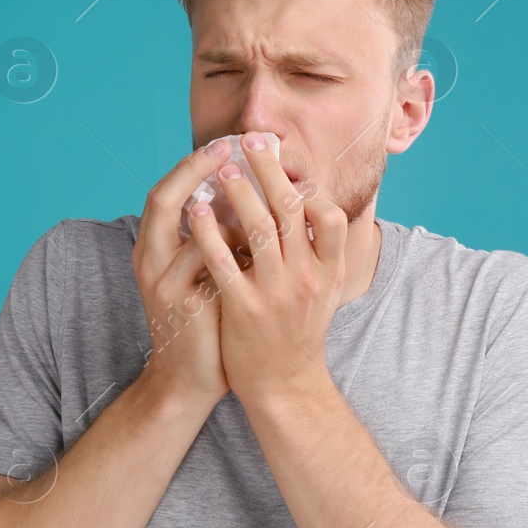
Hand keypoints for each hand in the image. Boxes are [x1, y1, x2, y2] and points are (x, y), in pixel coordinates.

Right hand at [132, 140, 235, 409]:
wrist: (190, 378)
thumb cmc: (207, 320)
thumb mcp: (207, 271)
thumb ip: (218, 237)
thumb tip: (252, 194)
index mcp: (154, 248)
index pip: (167, 191)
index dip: (192, 164)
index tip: (226, 141)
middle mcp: (150, 260)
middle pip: (164, 198)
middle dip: (195, 168)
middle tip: (231, 146)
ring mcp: (163, 284)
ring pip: (189, 229)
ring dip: (224, 204)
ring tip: (255, 182)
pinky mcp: (184, 306)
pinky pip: (210, 265)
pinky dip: (235, 246)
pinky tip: (262, 235)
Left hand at [185, 131, 348, 406]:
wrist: (285, 386)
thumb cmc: (299, 332)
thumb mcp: (323, 290)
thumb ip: (318, 251)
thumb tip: (309, 205)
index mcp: (331, 271)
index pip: (331, 216)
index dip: (308, 186)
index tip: (287, 163)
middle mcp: (309, 278)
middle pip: (291, 211)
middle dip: (269, 171)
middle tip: (250, 141)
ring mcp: (278, 294)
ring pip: (259, 230)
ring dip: (239, 193)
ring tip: (221, 168)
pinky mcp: (246, 309)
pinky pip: (224, 262)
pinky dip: (210, 232)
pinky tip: (197, 210)